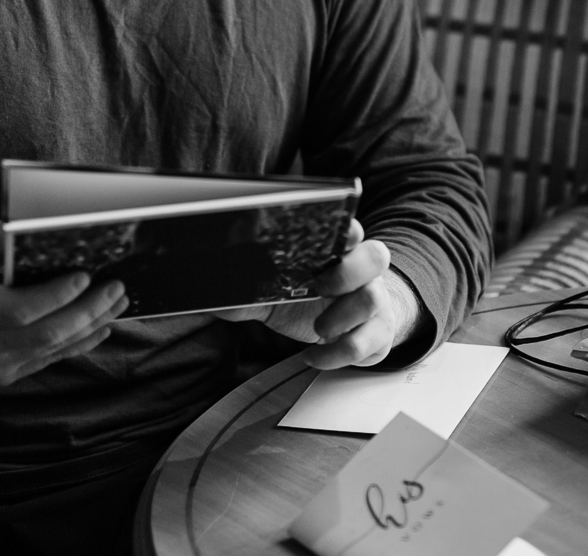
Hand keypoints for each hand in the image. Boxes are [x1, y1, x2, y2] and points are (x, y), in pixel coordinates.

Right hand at [0, 213, 128, 386]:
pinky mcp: (7, 371)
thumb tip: (8, 231)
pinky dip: (80, 340)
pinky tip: (103, 323)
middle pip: (44, 335)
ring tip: (119, 299)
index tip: (84, 275)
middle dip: (86, 311)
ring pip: (53, 348)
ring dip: (91, 324)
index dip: (54, 297)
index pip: (17, 311)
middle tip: (116, 286)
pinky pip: (51, 357)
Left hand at [226, 219, 423, 368]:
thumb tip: (208, 288)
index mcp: (338, 252)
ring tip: (318, 330)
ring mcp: (374, 301)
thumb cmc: (309, 301)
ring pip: (374, 300)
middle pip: (375, 256)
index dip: (347, 230)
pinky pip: (368, 343)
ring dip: (343, 317)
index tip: (335, 236)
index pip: (351, 230)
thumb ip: (246, 289)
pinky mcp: (379, 333)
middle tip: (320, 286)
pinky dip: (338, 354)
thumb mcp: (274, 292)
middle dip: (349, 271)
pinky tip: (314, 356)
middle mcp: (362, 273)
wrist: (347, 326)